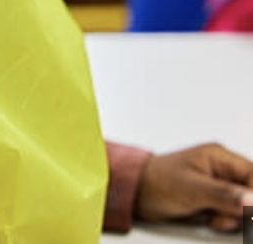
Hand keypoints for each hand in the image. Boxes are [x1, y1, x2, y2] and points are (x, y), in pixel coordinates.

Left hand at [135, 143, 252, 231]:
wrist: (136, 193)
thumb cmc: (156, 182)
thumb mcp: (191, 189)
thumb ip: (223, 194)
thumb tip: (252, 199)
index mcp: (218, 156)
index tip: (250, 213)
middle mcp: (221, 169)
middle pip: (251, 191)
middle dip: (244, 209)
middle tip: (225, 216)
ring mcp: (218, 185)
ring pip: (244, 206)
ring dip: (234, 217)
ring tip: (213, 218)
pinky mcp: (213, 200)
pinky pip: (232, 214)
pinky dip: (226, 221)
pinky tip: (211, 220)